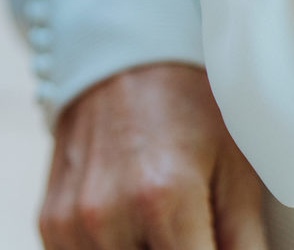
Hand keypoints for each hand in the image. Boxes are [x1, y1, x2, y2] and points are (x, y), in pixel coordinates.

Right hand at [40, 64, 267, 249]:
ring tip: (159, 229)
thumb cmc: (187, 111)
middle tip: (188, 230)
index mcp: (162, 200)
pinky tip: (130, 231)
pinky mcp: (49, 222)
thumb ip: (243, 244)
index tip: (212, 242)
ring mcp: (70, 221)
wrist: (119, 62)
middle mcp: (106, 215)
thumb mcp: (235, 171)